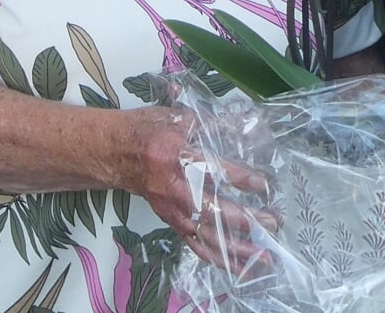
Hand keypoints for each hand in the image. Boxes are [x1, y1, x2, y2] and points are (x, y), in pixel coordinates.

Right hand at [125, 107, 271, 271]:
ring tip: (263, 256)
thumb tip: (246, 121)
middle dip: (242, 220)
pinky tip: (237, 267)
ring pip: (205, 234)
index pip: (211, 170)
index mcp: (175, 155)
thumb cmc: (147, 131)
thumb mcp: (177, 117)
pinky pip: (194, 244)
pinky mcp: (170, 220)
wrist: (113, 153)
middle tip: (271, 224)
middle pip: (210, 209)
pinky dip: (216, 257)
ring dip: (235, 248)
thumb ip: (212, 123)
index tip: (262, 184)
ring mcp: (170, 209)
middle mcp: (172, 187)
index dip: (238, 178)